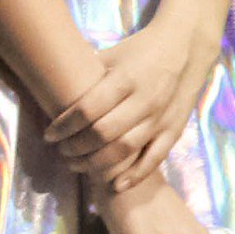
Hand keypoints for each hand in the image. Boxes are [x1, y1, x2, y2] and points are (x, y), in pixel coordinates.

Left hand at [60, 14, 223, 191]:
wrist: (186, 48)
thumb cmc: (137, 52)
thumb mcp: (110, 56)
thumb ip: (85, 78)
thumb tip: (49, 92)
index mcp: (125, 79)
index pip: (87, 110)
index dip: (64, 127)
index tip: (48, 135)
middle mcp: (145, 100)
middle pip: (103, 134)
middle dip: (76, 148)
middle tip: (61, 151)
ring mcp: (161, 117)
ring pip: (126, 150)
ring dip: (97, 164)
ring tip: (76, 166)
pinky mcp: (175, 129)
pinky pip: (154, 158)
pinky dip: (135, 175)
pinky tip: (115, 185)